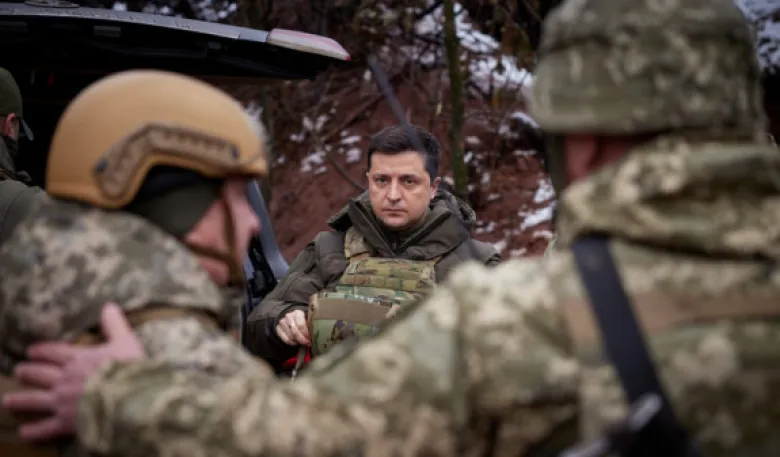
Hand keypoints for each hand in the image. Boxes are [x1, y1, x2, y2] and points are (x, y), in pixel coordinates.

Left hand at [1, 303, 145, 441]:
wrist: (126, 397)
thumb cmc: (128, 368)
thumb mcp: (125, 341)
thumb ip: (114, 325)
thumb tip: (108, 305)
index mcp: (79, 359)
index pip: (56, 352)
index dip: (43, 350)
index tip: (32, 350)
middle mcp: (65, 379)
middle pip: (42, 374)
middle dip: (29, 372)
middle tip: (18, 370)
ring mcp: (62, 401)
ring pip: (36, 399)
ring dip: (21, 399)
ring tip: (8, 400)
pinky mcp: (65, 421)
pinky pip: (45, 427)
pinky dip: (34, 430)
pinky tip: (24, 432)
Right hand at [275, 309, 309, 345]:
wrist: (291, 316)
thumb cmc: (302, 318)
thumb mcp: (307, 318)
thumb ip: (311, 325)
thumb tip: (315, 335)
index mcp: (298, 313)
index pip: (301, 325)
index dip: (306, 334)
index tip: (310, 338)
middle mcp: (288, 317)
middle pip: (295, 332)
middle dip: (302, 339)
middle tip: (307, 343)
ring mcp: (282, 323)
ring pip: (290, 336)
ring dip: (297, 341)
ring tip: (303, 342)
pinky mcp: (278, 329)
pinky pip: (285, 339)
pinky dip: (292, 343)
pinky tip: (296, 342)